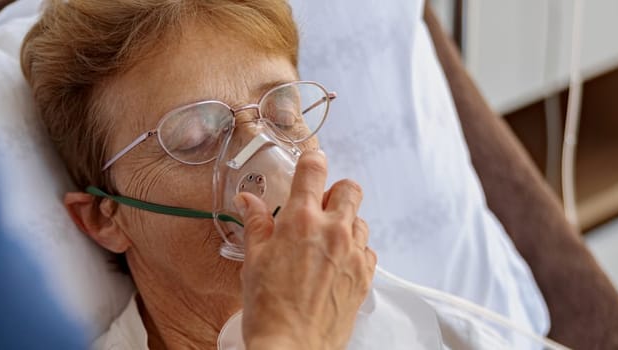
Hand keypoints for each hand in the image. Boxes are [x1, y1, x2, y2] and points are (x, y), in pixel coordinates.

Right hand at [236, 150, 374, 349]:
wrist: (292, 347)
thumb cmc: (269, 308)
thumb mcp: (253, 260)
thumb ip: (256, 224)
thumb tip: (249, 201)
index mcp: (301, 220)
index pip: (314, 170)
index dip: (312, 160)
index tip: (310, 163)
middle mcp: (333, 230)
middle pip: (350, 188)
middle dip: (335, 191)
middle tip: (318, 207)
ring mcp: (353, 253)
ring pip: (360, 219)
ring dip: (345, 222)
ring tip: (324, 240)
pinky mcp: (365, 276)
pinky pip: (367, 249)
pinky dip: (354, 250)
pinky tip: (336, 263)